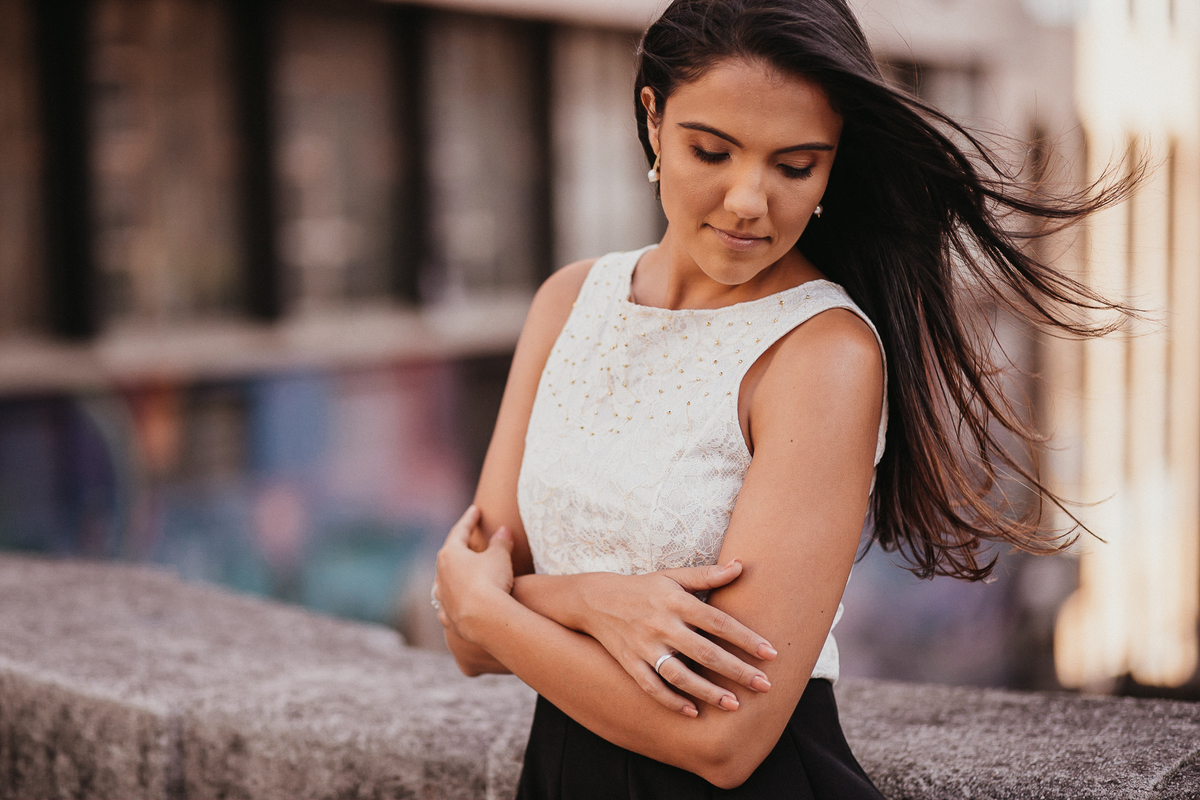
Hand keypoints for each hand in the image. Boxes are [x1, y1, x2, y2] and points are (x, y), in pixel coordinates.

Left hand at [434, 505, 515, 641]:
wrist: (483, 618)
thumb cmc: (490, 580)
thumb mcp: (499, 556)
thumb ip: (500, 542)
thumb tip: (504, 530)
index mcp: (451, 554)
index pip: (460, 531)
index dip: (470, 519)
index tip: (476, 510)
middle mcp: (441, 574)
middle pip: (450, 556)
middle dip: (460, 547)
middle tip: (468, 539)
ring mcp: (443, 597)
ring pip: (446, 581)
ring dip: (455, 575)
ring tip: (462, 572)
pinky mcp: (448, 616)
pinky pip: (449, 604)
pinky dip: (455, 600)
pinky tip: (456, 602)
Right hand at [575, 562, 776, 716]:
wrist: (595, 600)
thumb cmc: (644, 588)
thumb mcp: (673, 576)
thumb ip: (707, 575)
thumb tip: (742, 565)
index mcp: (676, 601)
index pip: (718, 622)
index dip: (746, 638)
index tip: (770, 654)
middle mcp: (661, 624)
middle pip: (704, 652)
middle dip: (736, 670)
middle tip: (764, 686)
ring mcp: (644, 647)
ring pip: (679, 674)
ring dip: (707, 691)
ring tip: (734, 705)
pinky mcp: (631, 664)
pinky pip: (652, 687)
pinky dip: (672, 701)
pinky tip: (694, 712)